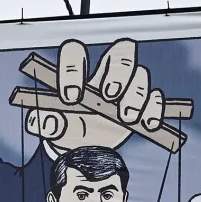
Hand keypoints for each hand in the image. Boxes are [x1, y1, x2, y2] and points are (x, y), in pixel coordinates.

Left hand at [23, 38, 167, 149]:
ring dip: (135, 95)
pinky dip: (153, 109)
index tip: (70, 96)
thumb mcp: (54, 128)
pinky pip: (155, 98)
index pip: (75, 53)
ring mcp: (127, 89)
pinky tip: (146, 123)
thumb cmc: (68, 129)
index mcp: (78, 74)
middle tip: (109, 95)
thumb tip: (45, 122)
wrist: (85, 149)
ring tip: (125, 117)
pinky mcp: (142, 106)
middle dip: (118, 72)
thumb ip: (46, 123)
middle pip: (121, 53)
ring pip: (141, 74)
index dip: (73, 68)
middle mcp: (104, 75)